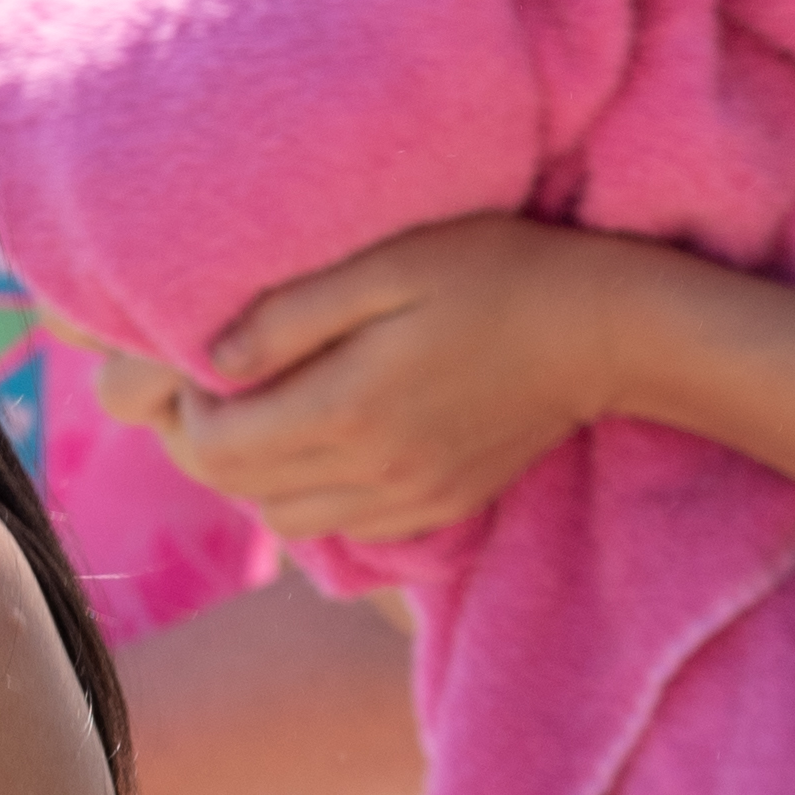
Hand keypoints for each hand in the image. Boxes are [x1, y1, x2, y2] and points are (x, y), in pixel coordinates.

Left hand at [88, 214, 636, 542]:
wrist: (606, 330)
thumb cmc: (494, 275)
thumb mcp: (387, 265)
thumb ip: (292, 314)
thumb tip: (213, 359)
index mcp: (347, 410)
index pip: (216, 447)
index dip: (189, 410)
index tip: (205, 364)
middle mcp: (372, 473)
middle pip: (242, 490)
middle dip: (214, 441)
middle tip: (229, 385)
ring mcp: (411, 501)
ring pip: (289, 520)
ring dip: (263, 474)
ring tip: (282, 410)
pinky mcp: (442, 509)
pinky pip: (348, 529)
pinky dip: (320, 495)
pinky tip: (337, 440)